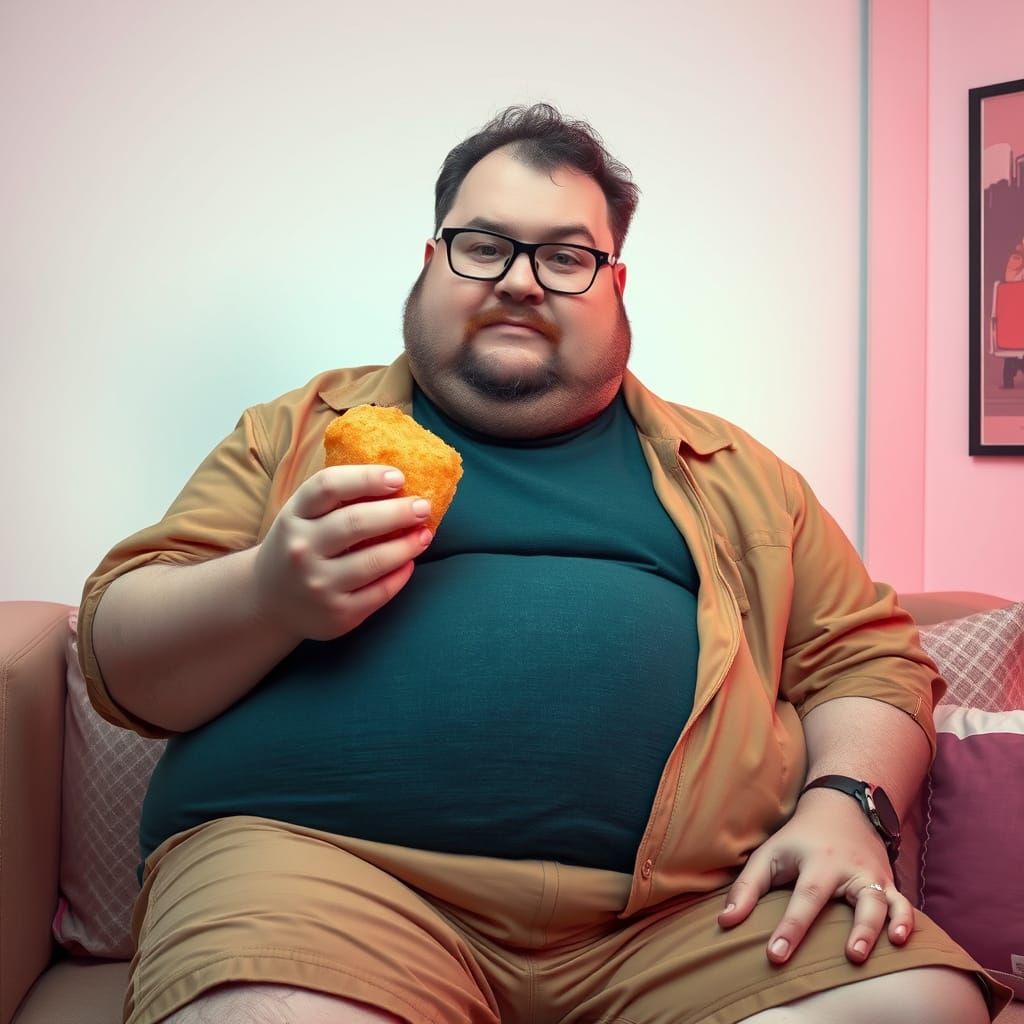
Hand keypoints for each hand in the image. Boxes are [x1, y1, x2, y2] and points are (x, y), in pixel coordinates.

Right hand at [253, 465, 432, 642]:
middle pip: (356, 523)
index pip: (328, 486)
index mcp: (294, 515)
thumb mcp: (303, 516)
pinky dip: (401, 575)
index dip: (366, 478)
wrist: (270, 602)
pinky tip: (410, 562)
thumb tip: (397, 481)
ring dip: (407, 545)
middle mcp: (301, 549)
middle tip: (423, 506)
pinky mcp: (337, 614)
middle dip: (397, 512)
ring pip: (374, 560)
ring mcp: (318, 584)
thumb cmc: (301, 545)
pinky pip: (380, 592)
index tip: (398, 477)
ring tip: (424, 534)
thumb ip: (337, 498)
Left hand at [717, 788, 913, 963]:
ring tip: (879, 953)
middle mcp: (848, 868)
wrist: (840, 808)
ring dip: (884, 928)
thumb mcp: (768, 854)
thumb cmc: (798, 840)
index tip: (776, 955)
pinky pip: (903, 903)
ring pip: (885, 902)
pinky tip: (903, 941)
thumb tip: (725, 922)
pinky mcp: (888, 882)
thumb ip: (746, 888)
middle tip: (851, 958)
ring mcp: (872, 875)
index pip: (804, 898)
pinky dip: (907, 921)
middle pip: (857, 898)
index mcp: (816, 862)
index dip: (791, 928)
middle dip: (857, 930)